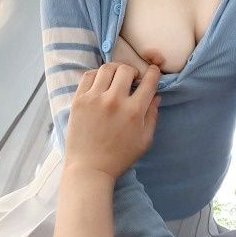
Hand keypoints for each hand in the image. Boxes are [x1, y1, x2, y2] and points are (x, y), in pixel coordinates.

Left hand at [64, 61, 161, 179]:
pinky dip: (97, 74)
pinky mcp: (78, 100)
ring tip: (115, 79)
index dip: (153, 72)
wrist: (89, 168)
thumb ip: (152, 115)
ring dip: (115, 70)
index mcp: (134, 111)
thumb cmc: (119, 157)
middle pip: (126, 70)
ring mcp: (94, 98)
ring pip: (107, 68)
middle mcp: (114, 100)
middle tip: (131, 79)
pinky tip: (100, 83)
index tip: (153, 70)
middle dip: (132, 71)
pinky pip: (88, 76)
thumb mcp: (144, 140)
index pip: (148, 81)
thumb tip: (156, 94)